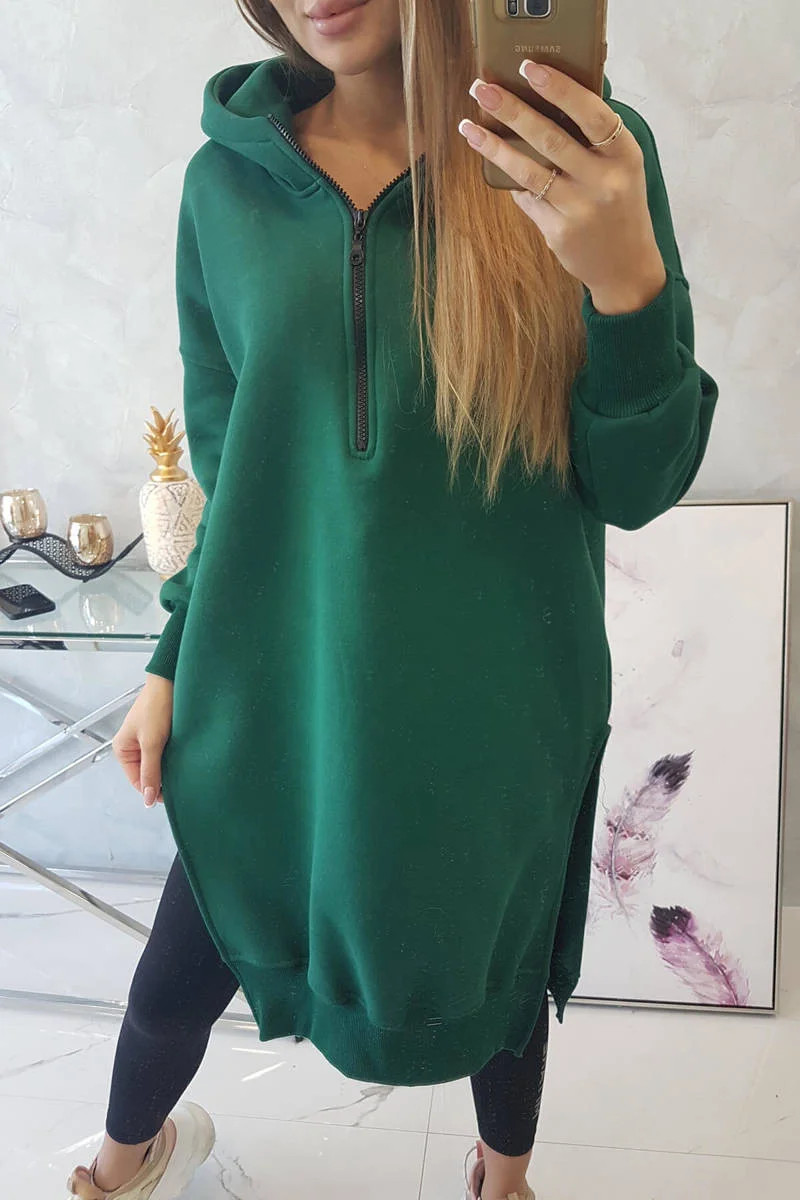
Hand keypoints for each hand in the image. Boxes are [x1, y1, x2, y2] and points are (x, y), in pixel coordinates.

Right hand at [111, 673, 172, 807]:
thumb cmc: (155, 706)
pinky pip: (165, 754)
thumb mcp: (152, 743)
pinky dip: (173, 758)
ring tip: (182, 769)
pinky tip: (183, 758)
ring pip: (158, 765)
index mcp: (123, 750)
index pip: (137, 781)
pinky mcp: (160, 735)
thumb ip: (150, 772)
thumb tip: (147, 798)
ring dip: (169, 768)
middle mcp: (133, 747)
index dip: (152, 791)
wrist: (169, 682)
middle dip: (162, 779)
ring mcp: (147, 742)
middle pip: (147, 774)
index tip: (170, 796)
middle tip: (179, 782)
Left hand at [458, 60, 667, 313]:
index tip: (530, 68)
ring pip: (529, 170)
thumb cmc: (620, 206)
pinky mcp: (559, 232)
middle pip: (551, 138)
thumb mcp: (622, 167)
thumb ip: (595, 138)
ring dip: (495, 147)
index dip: (561, 89)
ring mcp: (581, 209)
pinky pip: (527, 198)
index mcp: (624, 155)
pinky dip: (510, 180)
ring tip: (469, 127)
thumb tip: (547, 99)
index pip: (592, 114)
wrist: (626, 267)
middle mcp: (604, 181)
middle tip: (481, 89)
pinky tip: (491, 162)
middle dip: (512, 110)